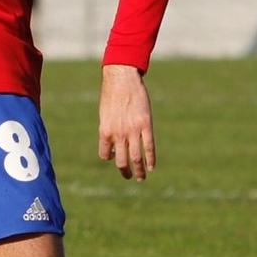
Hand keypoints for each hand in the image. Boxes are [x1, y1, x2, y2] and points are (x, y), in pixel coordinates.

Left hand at [97, 64, 155, 180]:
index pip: (106, 155)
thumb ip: (109, 129)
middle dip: (125, 172)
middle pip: (121, 161)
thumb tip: (114, 144)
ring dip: (139, 170)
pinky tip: (152, 166)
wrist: (122, 79)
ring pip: (136, 157)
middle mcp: (118, 134)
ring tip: (141, 177)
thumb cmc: (111, 94)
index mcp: (105, 132)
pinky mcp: (145, 124)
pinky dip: (151, 159)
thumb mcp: (104, 114)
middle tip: (129, 177)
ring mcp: (132, 130)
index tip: (116, 157)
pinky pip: (149, 146)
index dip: (111, 158)